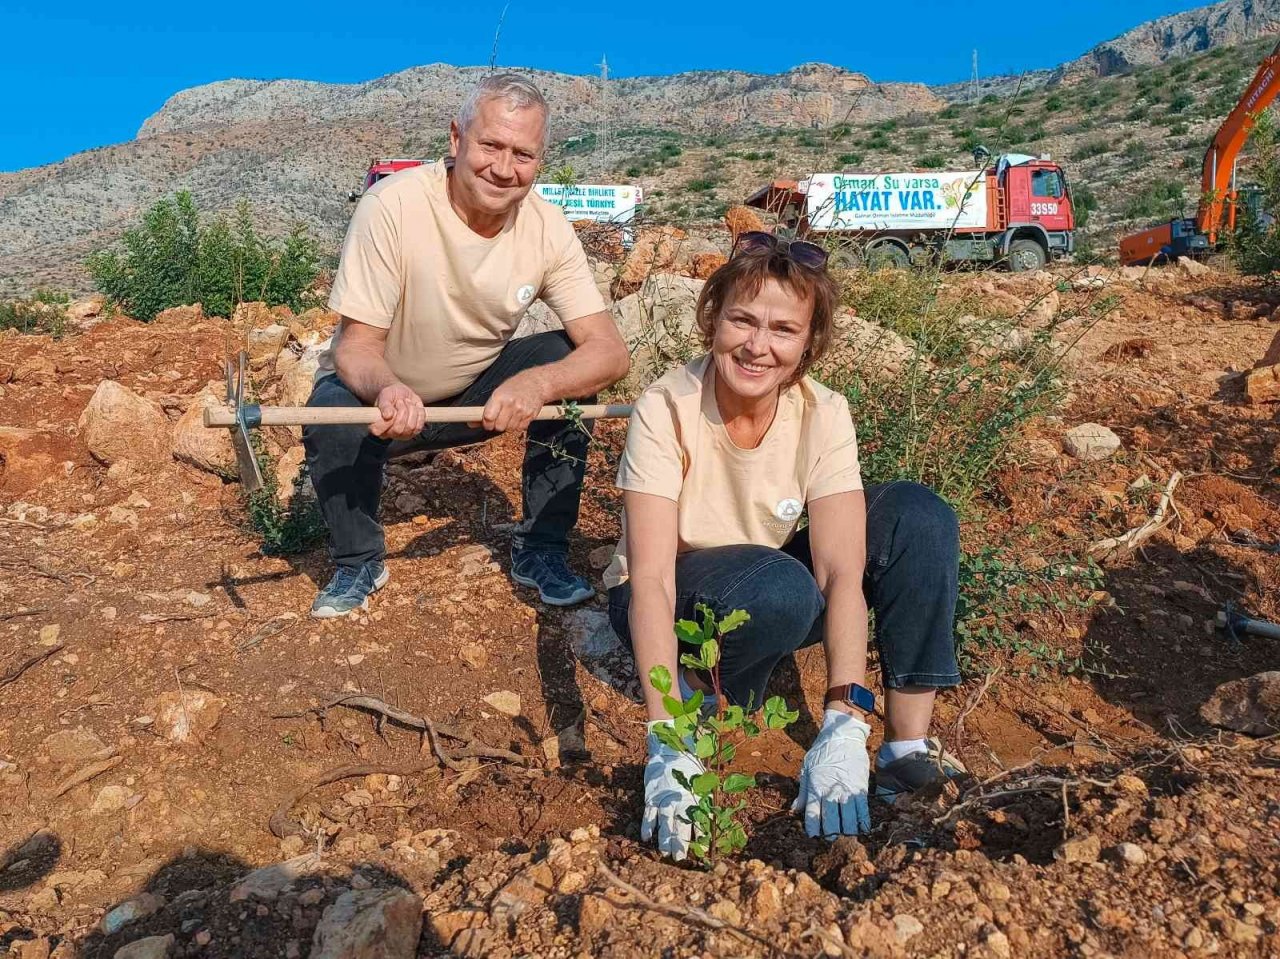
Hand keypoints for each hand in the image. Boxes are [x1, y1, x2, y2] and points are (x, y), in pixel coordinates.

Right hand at [371, 383, 424, 439]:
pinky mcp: (414, 431)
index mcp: (376, 426)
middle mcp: (389, 433)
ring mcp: (403, 434)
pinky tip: (414, 407)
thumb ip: (384, 405)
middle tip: (400, 401)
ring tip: (406, 402)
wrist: (402, 394)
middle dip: (402, 411)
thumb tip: (387, 415)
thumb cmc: (390, 396)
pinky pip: (420, 425)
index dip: (387, 419)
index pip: (379, 430)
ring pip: (410, 427)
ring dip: (411, 410)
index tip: (392, 408)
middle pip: (398, 429)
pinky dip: (419, 412)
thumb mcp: (385, 396)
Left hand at [481, 369, 548, 432]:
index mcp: (499, 397)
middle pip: (499, 426)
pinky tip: (518, 417)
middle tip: (499, 420)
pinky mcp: (530, 416)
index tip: (487, 423)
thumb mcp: (498, 393)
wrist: (535, 383)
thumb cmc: (514, 387)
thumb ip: (486, 409)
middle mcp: (510, 404)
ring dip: (508, 426)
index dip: (486, 424)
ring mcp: (521, 410)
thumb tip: (471, 423)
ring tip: (509, 416)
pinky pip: (520, 428)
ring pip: (509, 429)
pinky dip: (517, 426)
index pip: (488, 418)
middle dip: (497, 426)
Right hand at [641, 721, 703, 860]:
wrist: (671, 752)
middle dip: (680, 842)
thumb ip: (706, 802)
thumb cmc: (690, 771)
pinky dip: (647, 825)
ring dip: (664, 838)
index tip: (702, 850)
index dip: (699, 835)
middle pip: (679, 825)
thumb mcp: (703, 784)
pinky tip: (646, 837)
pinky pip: (649, 813)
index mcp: (694, 797)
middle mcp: (679, 800)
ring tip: (665, 853)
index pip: (698, 820)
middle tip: (680, 858)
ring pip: (664, 821)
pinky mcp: (652, 796)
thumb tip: (717, 821)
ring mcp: (664, 798)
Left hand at [791, 708, 871, 837]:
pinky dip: (862, 822)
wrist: (842, 736)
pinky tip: (862, 830)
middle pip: (831, 821)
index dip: (813, 828)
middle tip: (830, 840)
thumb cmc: (822, 752)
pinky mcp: (861, 788)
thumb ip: (803, 792)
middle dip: (830, 834)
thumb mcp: (807, 769)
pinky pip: (862, 810)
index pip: (813, 814)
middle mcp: (831, 791)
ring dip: (846, 831)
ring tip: (845, 838)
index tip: (813, 837)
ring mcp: (847, 791)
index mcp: (815, 787)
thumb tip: (795, 810)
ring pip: (847, 819)